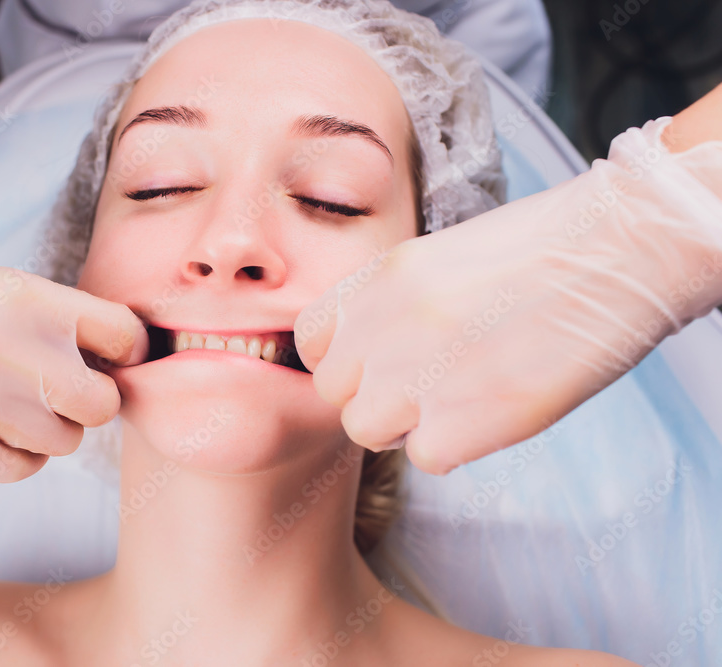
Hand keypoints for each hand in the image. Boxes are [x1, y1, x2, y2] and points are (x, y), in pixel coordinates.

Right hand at [0, 204, 147, 480]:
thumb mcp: (3, 287)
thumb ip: (61, 325)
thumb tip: (119, 371)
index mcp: (32, 299)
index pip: (125, 337)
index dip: (126, 353)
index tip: (112, 361)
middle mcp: (12, 350)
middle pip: (104, 405)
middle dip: (89, 402)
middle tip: (59, 391)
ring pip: (64, 442)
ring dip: (47, 428)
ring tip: (6, 402)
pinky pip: (22, 469)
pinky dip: (15, 454)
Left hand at [294, 118, 721, 474]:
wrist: (617, 252)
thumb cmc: (542, 251)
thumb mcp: (439, 260)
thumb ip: (390, 307)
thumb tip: (370, 355)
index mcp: (377, 279)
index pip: (309, 340)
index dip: (341, 362)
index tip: (373, 367)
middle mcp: (384, 325)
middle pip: (334, 393)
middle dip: (372, 397)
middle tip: (424, 389)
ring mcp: (417, 373)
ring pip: (366, 429)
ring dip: (405, 426)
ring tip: (457, 401)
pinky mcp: (462, 420)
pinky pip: (425, 457)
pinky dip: (455, 446)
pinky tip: (490, 412)